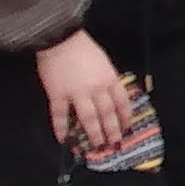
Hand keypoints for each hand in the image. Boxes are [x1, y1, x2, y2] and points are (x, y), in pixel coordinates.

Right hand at [34, 30, 133, 157]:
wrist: (60, 38)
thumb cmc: (83, 47)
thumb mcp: (103, 62)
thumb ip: (107, 79)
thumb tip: (112, 97)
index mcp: (109, 78)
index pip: (122, 102)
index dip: (125, 117)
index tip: (127, 129)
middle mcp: (96, 88)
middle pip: (107, 114)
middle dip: (112, 131)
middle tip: (114, 145)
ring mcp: (76, 93)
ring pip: (88, 118)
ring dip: (93, 134)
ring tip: (96, 147)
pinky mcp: (57, 94)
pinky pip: (60, 115)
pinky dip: (62, 128)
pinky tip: (64, 140)